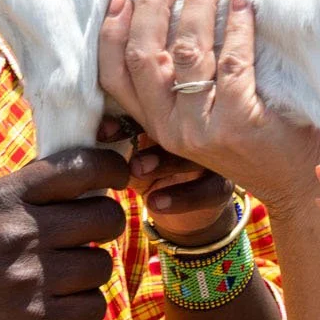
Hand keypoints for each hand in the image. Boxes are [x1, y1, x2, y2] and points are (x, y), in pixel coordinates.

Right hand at [0, 148, 130, 319]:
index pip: (83, 167)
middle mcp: (21, 232)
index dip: (112, 169)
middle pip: (106, 218)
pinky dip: (83, 308)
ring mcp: (31, 277)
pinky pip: (94, 306)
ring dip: (90, 273)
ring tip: (62, 279)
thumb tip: (90, 175)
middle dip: (105, 228)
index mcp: (7, 196)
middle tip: (88, 238)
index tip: (119, 178)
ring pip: (102, 265)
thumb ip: (29, 192)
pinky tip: (60, 306)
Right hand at [98, 0, 319, 212]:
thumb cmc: (255, 140)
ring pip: (188, 50)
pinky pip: (233, 62)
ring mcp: (204, 129)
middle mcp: (172, 130)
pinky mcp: (240, 123)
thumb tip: (174, 11)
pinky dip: (237, 25)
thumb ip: (183, 83)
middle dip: (154, 3)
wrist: (297, 185)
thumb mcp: (205, 117)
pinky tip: (243, 2)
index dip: (113, 32)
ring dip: (198, 2)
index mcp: (157, 125)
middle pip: (146, 55)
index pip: (114, 76)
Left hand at [102, 113, 234, 247]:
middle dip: (149, 134)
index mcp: (174, 117)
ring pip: (195, 153)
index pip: (156, 105)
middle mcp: (198, 131)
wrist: (188, 214)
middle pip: (179, 121)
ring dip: (164, 162)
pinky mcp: (224, 185)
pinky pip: (209, 189)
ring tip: (137, 171)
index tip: (103, 132)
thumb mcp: (135, 157)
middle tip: (125, 149)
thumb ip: (122, 142)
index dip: (128, 115)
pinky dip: (181, 197)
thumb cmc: (155, 175)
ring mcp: (214, 157)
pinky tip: (155, 203)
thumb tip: (96, 130)